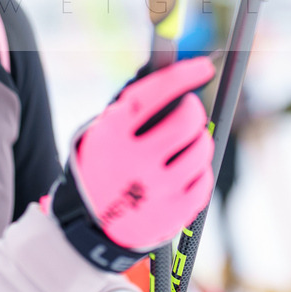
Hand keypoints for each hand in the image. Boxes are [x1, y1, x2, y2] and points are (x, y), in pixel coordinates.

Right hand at [49, 56, 214, 271]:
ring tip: (185, 144)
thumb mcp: (104, 132)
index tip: (203, 67)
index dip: (183, 76)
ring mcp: (153, 191)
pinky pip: (204, 182)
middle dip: (194, 110)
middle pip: (187, 121)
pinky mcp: (169, 215)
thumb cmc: (104, 164)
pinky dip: (199, 172)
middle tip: (190, 109)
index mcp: (112, 134)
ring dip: (199, 140)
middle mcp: (133, 161)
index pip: (155, 93)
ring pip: (201, 150)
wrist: (87, 224)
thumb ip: (133, 105)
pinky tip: (185, 172)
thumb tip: (172, 70)